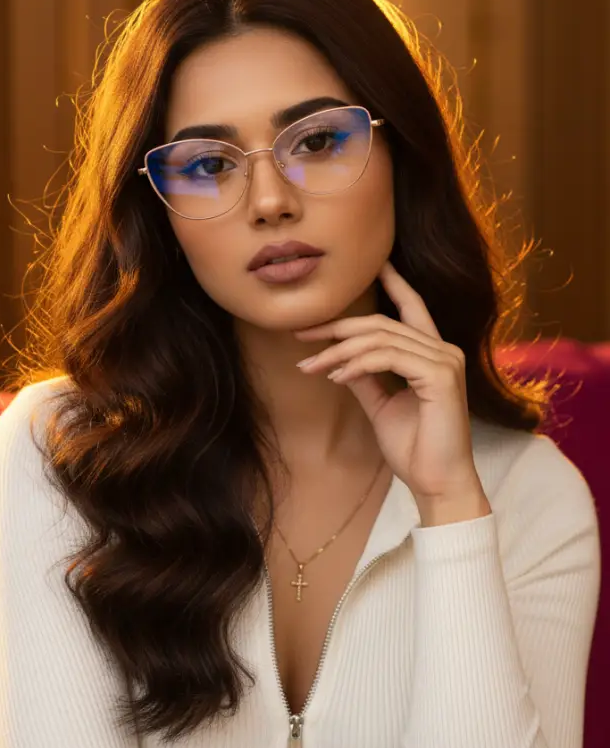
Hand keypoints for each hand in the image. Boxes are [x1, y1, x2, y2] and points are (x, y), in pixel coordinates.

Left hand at [294, 260, 489, 511]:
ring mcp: (445, 361)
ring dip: (339, 351)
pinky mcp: (440, 376)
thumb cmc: (414, 448)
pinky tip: (337, 377)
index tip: (372, 264)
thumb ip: (365, 377)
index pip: (412, 308)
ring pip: (381, 338)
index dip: (393, 283)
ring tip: (312, 366)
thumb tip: (340, 359)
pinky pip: (388, 357)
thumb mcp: (382, 405)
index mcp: (434, 354)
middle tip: (302, 336)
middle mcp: (444, 351)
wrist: (436, 482)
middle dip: (338, 327)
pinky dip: (357, 364)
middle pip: (383, 324)